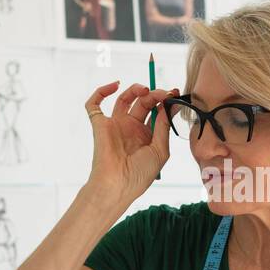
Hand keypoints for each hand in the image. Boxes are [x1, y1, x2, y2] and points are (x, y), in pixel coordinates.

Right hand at [84, 80, 178, 206]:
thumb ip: (163, 127)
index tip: (175, 93)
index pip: (156, 112)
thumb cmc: (140, 174)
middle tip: (163, 93)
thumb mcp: (160, 150)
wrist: (118, 185)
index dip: (165, 101)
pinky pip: (94, 104)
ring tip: (145, 90)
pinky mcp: (100, 124)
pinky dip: (101, 91)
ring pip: (124, 99)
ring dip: (135, 89)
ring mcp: (115, 125)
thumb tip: (168, 106)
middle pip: (143, 103)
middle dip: (154, 95)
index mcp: (146, 135)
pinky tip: (115, 85)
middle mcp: (131, 128)